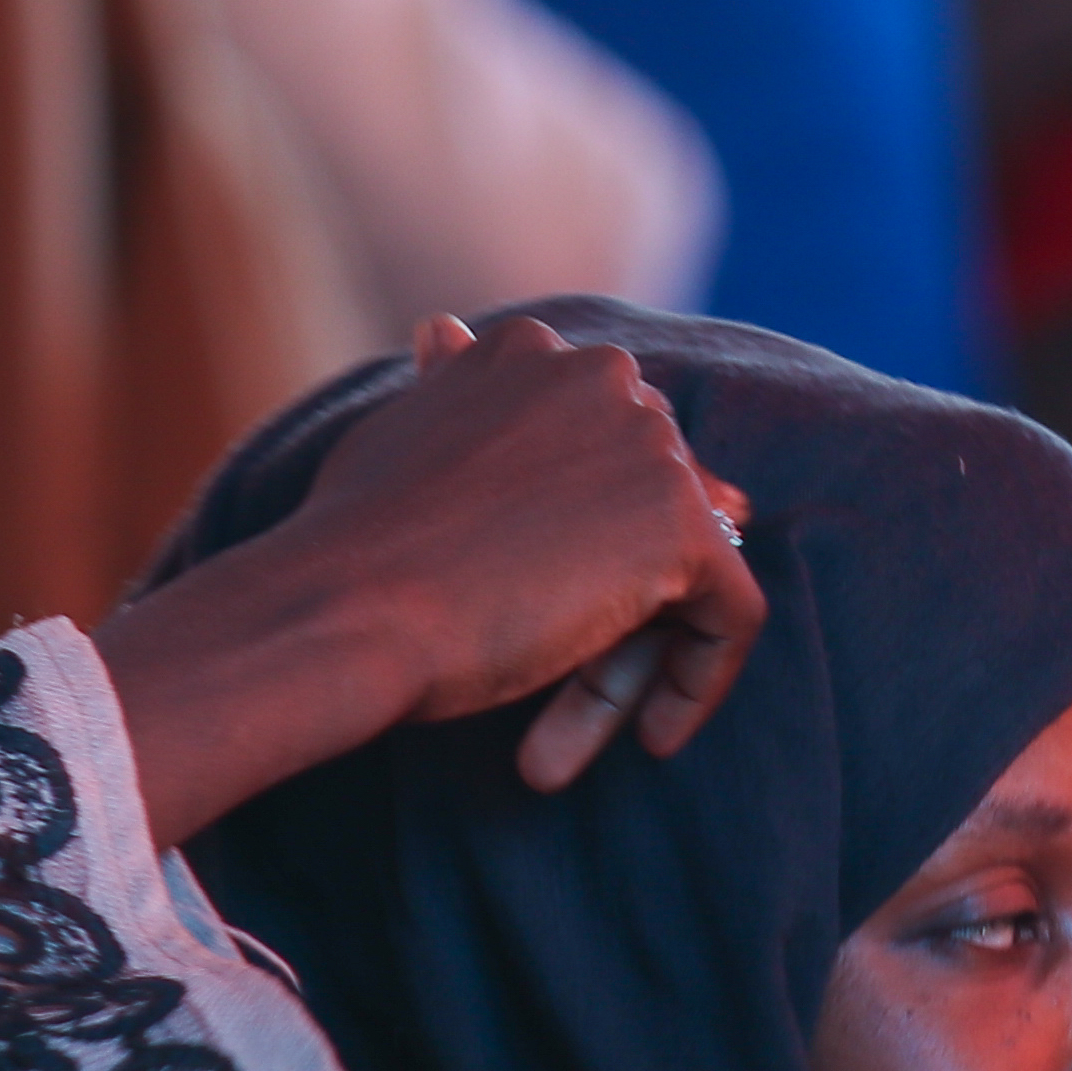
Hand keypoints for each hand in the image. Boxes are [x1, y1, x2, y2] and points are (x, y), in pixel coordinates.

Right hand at [100, 319, 769, 846]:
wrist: (340, 607)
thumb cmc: (350, 543)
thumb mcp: (395, 434)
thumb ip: (450, 393)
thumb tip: (446, 332)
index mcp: (534, 352)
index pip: (599, 452)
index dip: (567, 540)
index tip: (519, 603)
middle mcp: (603, 378)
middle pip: (643, 511)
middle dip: (604, 600)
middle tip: (538, 679)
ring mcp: (650, 446)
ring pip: (680, 570)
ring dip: (632, 656)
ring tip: (562, 736)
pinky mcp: (683, 528)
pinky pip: (731, 617)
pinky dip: (700, 682)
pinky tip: (654, 738)